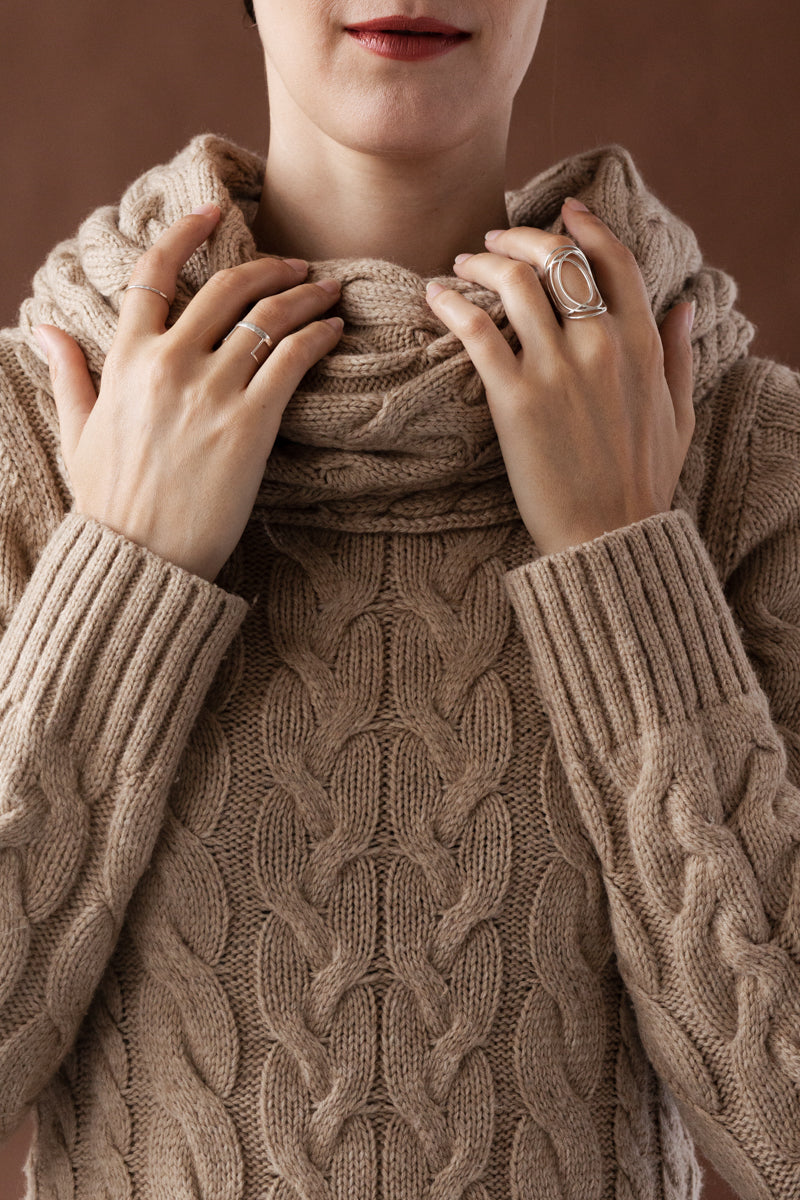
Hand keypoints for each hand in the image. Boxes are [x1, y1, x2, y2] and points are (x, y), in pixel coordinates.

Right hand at [34, 206, 342, 582]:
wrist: (143, 559)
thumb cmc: (111, 503)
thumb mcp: (77, 433)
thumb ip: (69, 374)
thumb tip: (44, 328)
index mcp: (124, 360)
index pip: (154, 274)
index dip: (185, 233)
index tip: (213, 214)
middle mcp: (168, 364)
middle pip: (225, 287)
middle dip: (268, 266)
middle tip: (298, 264)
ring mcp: (211, 393)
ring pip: (266, 318)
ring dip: (304, 295)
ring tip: (328, 290)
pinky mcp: (250, 425)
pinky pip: (291, 361)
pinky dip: (318, 338)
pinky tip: (334, 331)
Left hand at [425, 198, 695, 556]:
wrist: (606, 536)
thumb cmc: (642, 481)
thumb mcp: (677, 413)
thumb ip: (677, 355)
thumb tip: (685, 305)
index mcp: (642, 343)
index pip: (614, 259)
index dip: (586, 225)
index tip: (564, 210)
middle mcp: (600, 344)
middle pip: (557, 257)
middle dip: (521, 235)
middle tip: (494, 238)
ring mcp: (556, 369)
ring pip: (513, 281)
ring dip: (482, 261)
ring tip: (462, 264)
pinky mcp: (514, 399)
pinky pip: (476, 330)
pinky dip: (451, 304)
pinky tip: (436, 297)